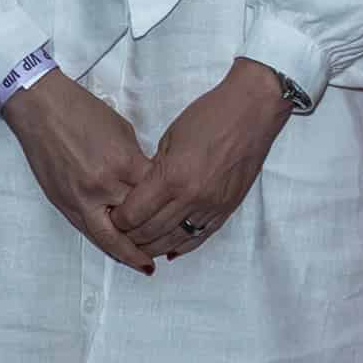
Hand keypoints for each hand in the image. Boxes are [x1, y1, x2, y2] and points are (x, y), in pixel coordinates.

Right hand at [3, 70, 155, 272]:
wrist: (41, 108)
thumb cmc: (83, 112)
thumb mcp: (123, 132)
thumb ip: (136, 162)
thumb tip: (149, 183)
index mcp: (123, 164)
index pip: (155, 195)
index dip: (168, 205)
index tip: (179, 213)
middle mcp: (103, 186)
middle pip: (136, 221)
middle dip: (154, 235)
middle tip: (171, 247)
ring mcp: (81, 198)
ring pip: (110, 238)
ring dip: (129, 253)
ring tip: (145, 264)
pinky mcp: (64, 203)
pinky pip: (88, 231)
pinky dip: (105, 243)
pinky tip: (118, 250)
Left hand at [114, 63, 292, 262]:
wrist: (252, 112)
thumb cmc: (210, 116)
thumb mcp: (169, 139)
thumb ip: (154, 171)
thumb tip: (140, 194)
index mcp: (172, 177)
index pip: (134, 213)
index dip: (117, 220)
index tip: (110, 217)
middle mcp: (191, 197)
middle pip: (150, 231)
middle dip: (130, 236)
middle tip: (119, 234)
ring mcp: (211, 207)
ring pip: (174, 240)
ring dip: (153, 246)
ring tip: (139, 246)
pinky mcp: (226, 209)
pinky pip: (199, 237)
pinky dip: (181, 246)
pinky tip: (169, 250)